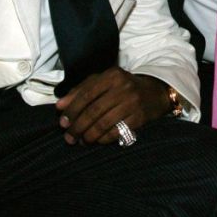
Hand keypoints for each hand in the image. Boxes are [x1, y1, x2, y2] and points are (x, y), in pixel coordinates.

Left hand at [55, 67, 169, 144]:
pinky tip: (97, 141)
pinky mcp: (139, 117)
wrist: (155, 92)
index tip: (62, 122)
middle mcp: (123, 87)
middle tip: (69, 137)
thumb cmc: (123, 87)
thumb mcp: (103, 82)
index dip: (72, 110)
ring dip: (89, 135)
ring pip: (104, 123)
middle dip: (78, 126)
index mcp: (111, 76)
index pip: (86, 94)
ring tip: (81, 141)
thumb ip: (81, 90)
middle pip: (94, 111)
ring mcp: (132, 103)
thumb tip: (61, 106)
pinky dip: (104, 138)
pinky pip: (117, 131)